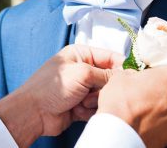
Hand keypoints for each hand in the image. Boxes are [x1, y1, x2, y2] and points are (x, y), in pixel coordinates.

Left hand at [0, 44, 123, 147]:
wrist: (35, 112)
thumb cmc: (52, 87)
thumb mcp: (82, 73)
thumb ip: (105, 74)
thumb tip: (123, 76)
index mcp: (80, 54)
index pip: (108, 57)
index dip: (121, 66)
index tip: (131, 76)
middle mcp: (81, 69)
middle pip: (107, 78)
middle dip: (103, 88)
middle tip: (93, 92)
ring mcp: (80, 88)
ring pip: (102, 95)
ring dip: (95, 101)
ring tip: (81, 102)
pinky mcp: (80, 105)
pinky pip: (95, 108)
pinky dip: (89, 111)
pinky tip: (77, 111)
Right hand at [97, 67, 166, 147]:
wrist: (120, 130)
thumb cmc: (123, 101)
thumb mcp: (123, 75)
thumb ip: (134, 75)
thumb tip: (132, 78)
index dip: (159, 77)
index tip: (149, 80)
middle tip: (149, 96)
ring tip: (147, 112)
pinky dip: (162, 125)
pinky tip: (148, 123)